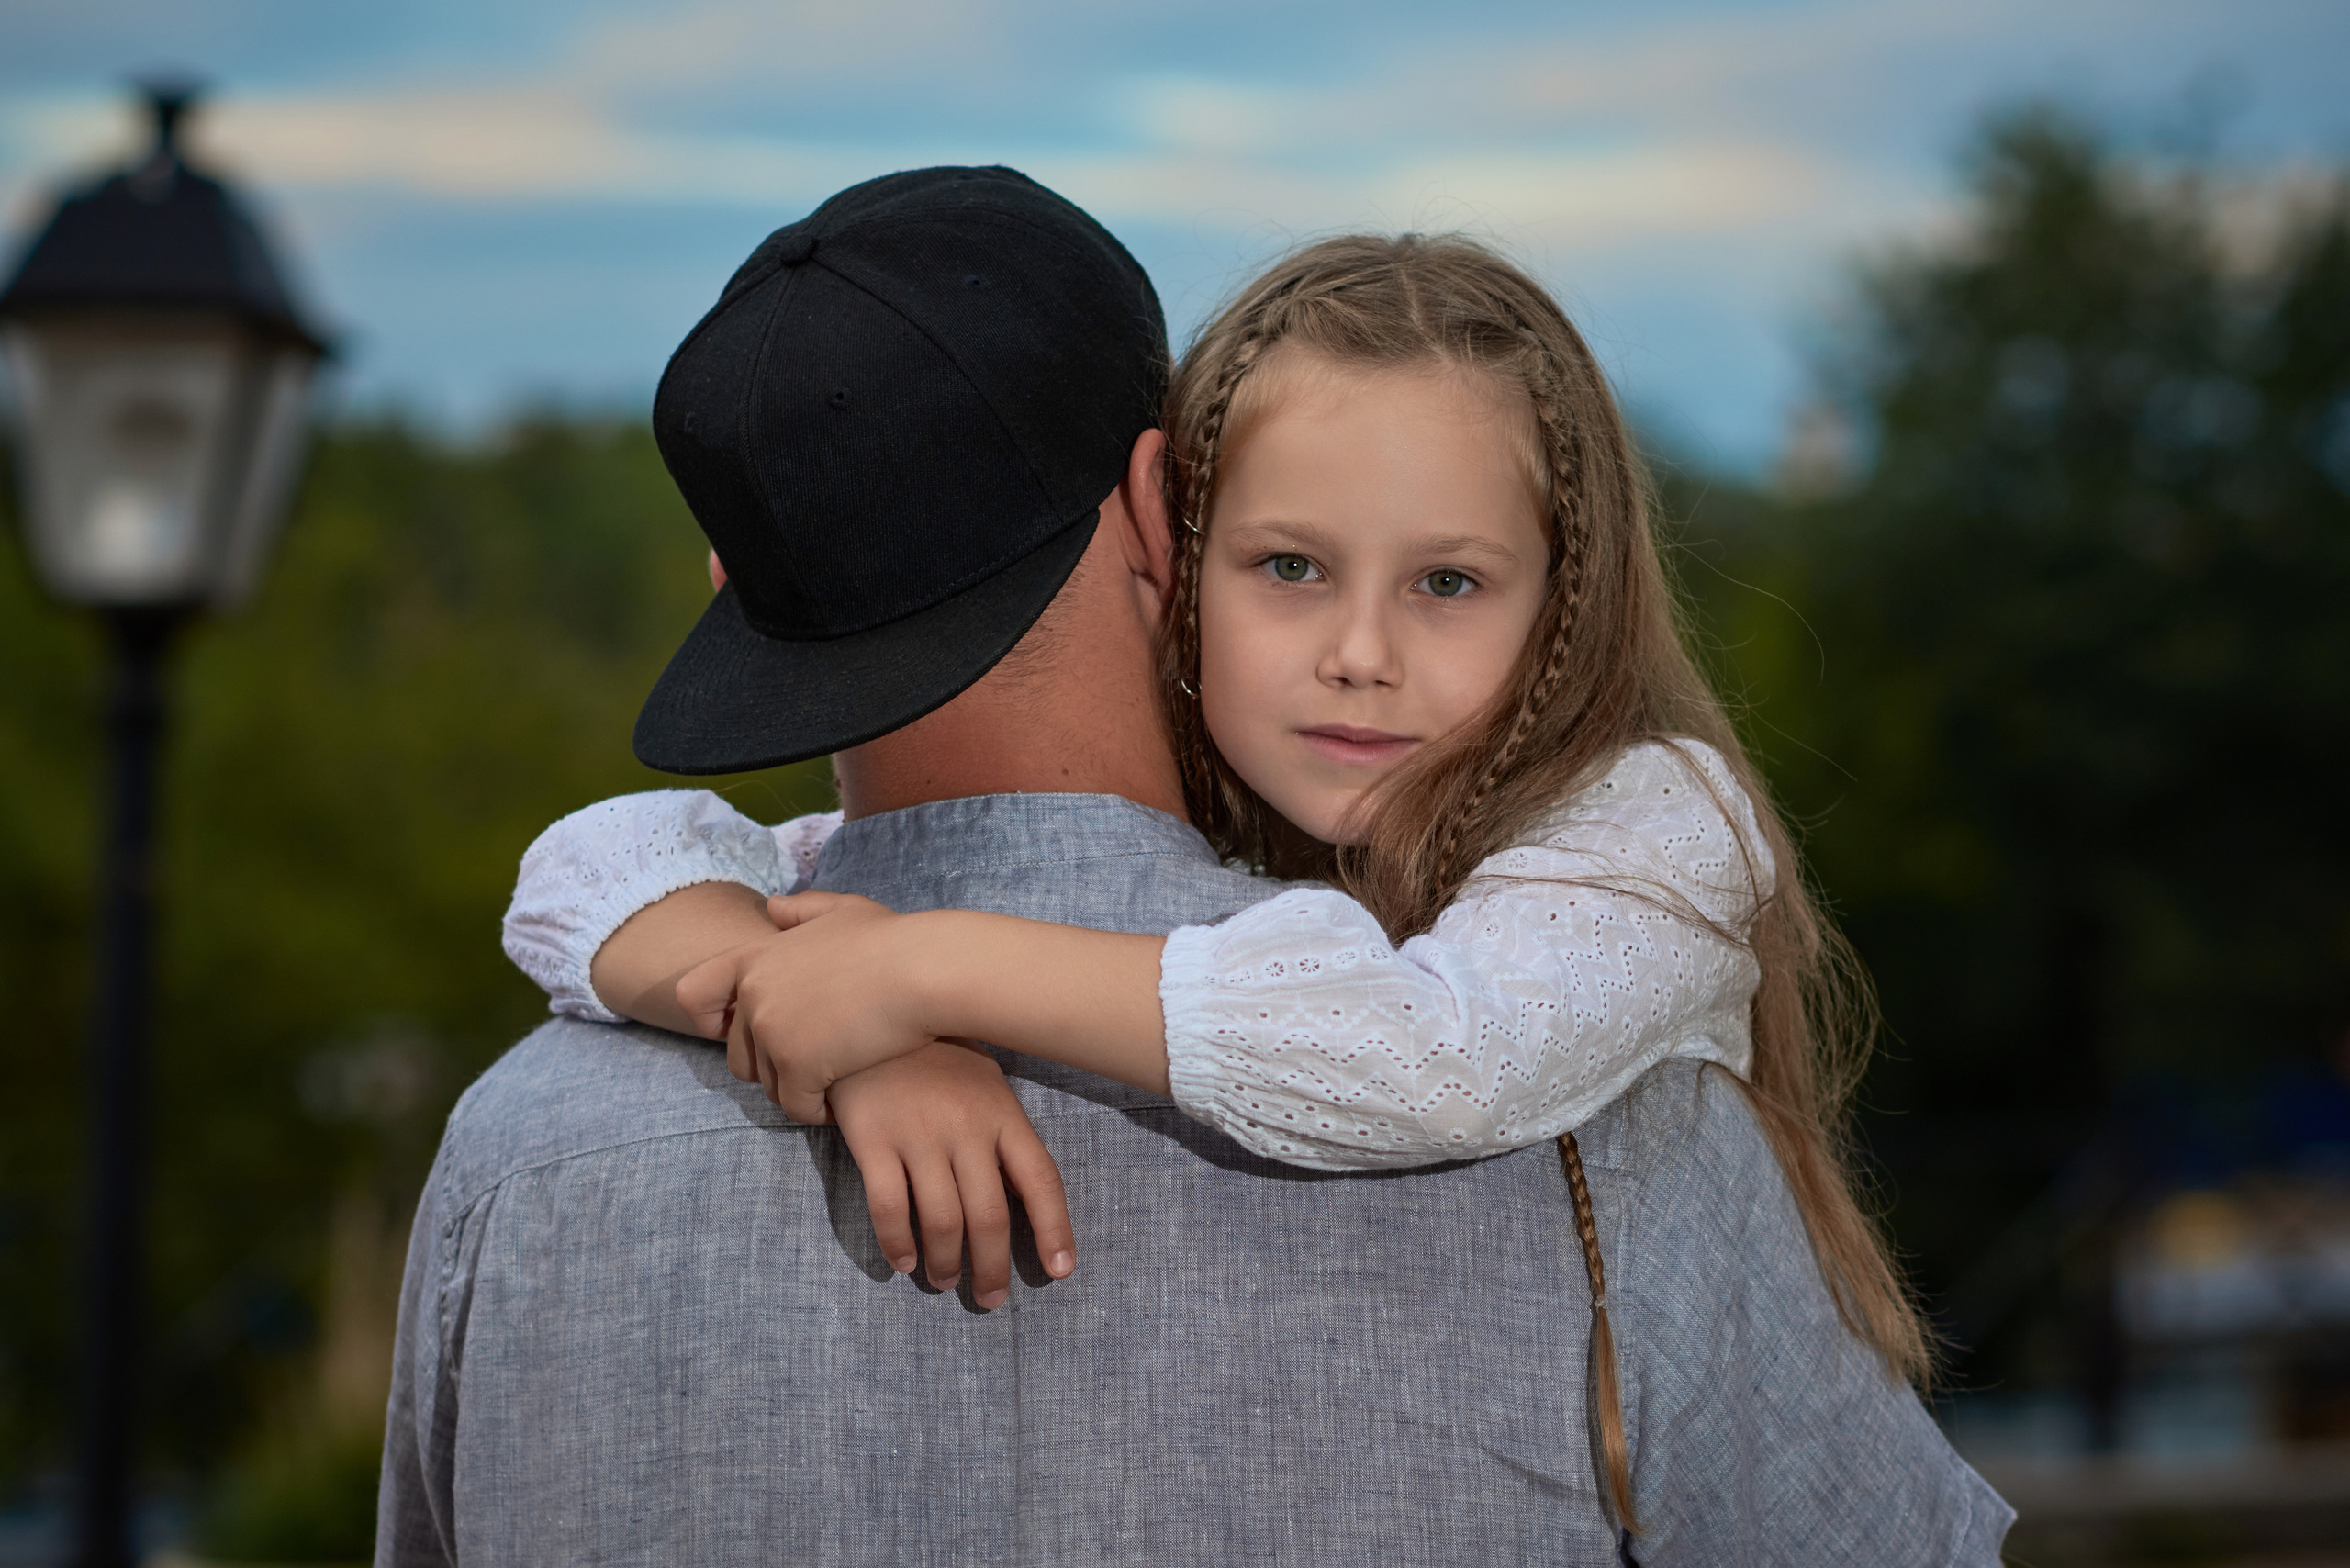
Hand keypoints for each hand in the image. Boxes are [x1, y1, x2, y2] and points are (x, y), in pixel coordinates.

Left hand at [676, 891, 936, 1122]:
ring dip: (798, 1090)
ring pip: (769, 1086)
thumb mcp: (844, 911)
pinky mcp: (798, 1065)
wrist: (923, 970)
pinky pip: (796, 1107)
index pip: (693, 994)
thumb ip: (802, 910)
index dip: (711, 1020)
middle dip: (772, 1067)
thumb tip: (772, 907)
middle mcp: (754, 995)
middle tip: (814, 1063)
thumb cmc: (893, 940)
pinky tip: (841, 1100)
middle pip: (738, 1056)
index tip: (739, 1031)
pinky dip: (817, 1110)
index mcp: (756, 958)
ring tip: (834, 1080)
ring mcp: (772, 1031)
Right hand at [828, 1041, 1076, 1307]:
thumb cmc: (937, 1056)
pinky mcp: (872, 1139)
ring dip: (946, 1263)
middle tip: (991, 1299)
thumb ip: (1003, 1134)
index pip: (1041, 1180)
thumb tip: (1024, 1198)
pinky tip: (904, 1261)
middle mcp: (966, 1128)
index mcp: (1003, 1114)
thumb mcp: (986, 1083)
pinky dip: (898, 1244)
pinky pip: (888, 1207)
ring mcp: (918, 1134)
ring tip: (945, 1281)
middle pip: (989, 1216)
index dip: (1055, 1229)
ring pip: (941, 1221)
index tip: (1061, 1271)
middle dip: (992, 1268)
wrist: (873, 1014)